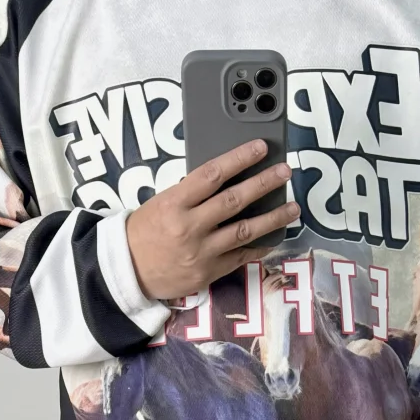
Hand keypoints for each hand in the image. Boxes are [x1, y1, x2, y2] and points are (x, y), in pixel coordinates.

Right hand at [125, 140, 300, 301]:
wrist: (128, 272)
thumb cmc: (144, 233)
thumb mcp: (161, 204)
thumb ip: (191, 193)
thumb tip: (225, 178)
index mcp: (175, 203)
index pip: (213, 174)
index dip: (239, 158)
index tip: (260, 148)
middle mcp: (190, 227)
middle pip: (235, 200)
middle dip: (264, 183)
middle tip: (284, 172)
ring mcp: (201, 252)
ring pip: (245, 230)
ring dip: (273, 218)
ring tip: (292, 208)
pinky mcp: (209, 272)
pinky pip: (240, 256)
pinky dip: (259, 245)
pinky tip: (273, 237)